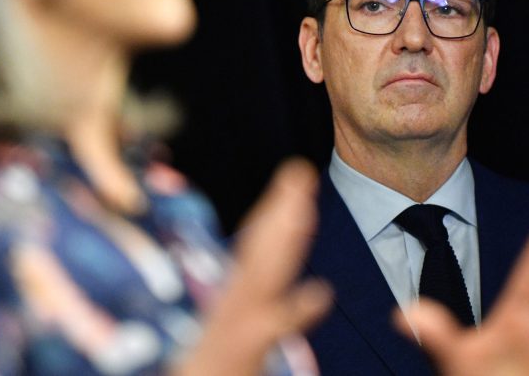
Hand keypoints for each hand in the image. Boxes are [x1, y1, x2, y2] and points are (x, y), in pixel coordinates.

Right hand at [177, 158, 332, 375]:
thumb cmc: (210, 374)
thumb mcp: (227, 346)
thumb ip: (258, 318)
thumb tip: (297, 295)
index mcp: (228, 308)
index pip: (252, 253)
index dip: (273, 215)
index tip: (292, 182)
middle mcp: (228, 314)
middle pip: (257, 255)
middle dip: (281, 213)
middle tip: (299, 174)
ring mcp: (230, 333)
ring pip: (260, 280)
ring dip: (282, 242)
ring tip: (302, 209)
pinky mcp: (236, 353)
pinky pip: (266, 331)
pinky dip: (292, 312)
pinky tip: (319, 295)